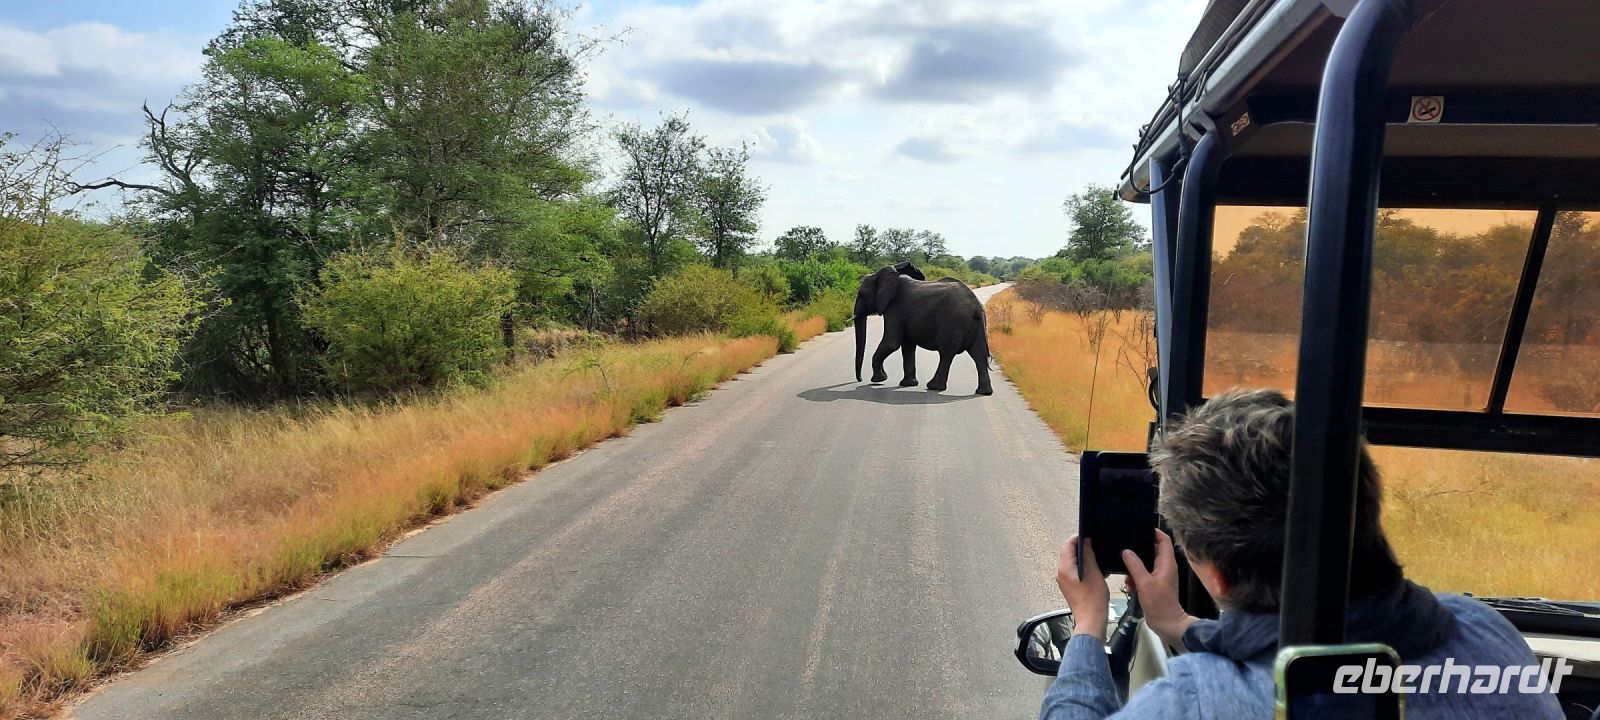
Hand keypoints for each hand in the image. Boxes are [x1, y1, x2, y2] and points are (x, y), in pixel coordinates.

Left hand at [1056, 535, 1108, 640]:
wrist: (1091, 621)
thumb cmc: (1093, 600)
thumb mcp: (1094, 572)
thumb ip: (1088, 554)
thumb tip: (1086, 541)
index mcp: (1065, 568)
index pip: (1067, 545)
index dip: (1078, 538)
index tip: (1089, 535)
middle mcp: (1061, 574)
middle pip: (1069, 554)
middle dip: (1083, 549)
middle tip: (1096, 548)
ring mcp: (1065, 582)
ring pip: (1074, 564)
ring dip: (1086, 560)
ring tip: (1099, 561)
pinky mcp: (1071, 588)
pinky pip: (1076, 573)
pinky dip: (1086, 569)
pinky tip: (1098, 573)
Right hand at [1123, 529, 1195, 648]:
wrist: (1166, 624)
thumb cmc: (1159, 603)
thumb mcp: (1144, 582)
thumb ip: (1135, 565)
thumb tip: (1126, 551)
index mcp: (1166, 563)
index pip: (1164, 540)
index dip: (1154, 532)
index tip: (1140, 529)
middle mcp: (1165, 567)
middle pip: (1152, 551)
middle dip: (1138, 551)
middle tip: (1125, 548)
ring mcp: (1160, 577)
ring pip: (1145, 564)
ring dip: (1135, 568)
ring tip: (1127, 575)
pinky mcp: (1154, 586)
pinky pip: (1143, 576)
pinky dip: (1136, 579)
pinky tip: (1130, 586)